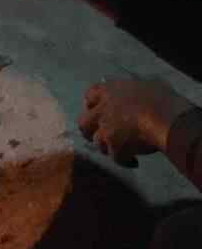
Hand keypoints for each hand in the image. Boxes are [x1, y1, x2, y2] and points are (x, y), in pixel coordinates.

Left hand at [78, 77, 193, 165]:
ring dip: (107, 147)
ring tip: (120, 149)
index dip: (92, 103)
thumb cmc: (160, 99)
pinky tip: (134, 162)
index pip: (90, 94)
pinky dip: (124, 161)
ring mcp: (106, 130)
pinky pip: (116, 158)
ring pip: (98, 142)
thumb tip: (137, 93)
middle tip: (101, 134)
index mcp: (109, 91)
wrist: (165, 120)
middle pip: (84, 123)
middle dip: (89, 130)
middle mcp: (103, 110)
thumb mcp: (146, 86)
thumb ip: (134, 90)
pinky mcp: (115, 148)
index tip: (96, 108)